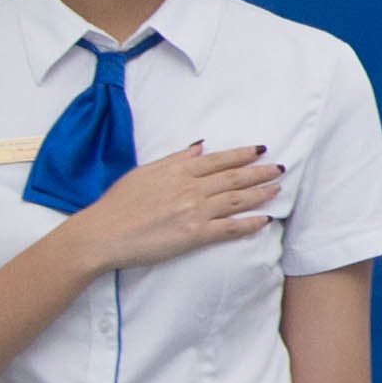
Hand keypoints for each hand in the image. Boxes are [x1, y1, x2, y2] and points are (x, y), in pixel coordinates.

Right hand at [69, 140, 280, 273]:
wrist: (103, 233)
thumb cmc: (118, 203)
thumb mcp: (145, 172)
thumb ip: (175, 159)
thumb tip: (198, 146)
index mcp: (178, 170)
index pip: (218, 160)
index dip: (242, 154)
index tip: (260, 150)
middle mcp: (190, 188)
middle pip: (233, 178)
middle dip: (259, 172)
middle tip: (278, 168)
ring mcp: (194, 211)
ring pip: (236, 200)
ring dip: (260, 194)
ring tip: (277, 189)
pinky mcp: (194, 235)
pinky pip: (229, 228)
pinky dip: (249, 224)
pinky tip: (264, 220)